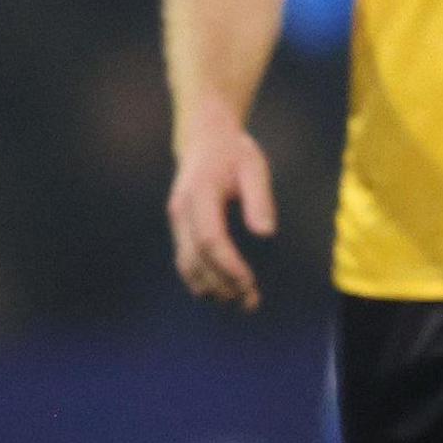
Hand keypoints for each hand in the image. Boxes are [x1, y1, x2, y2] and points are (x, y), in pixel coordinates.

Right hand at [167, 116, 275, 309]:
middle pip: (197, 256)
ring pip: (187, 262)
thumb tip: (265, 233)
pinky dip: (200, 278)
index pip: (210, 238)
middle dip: (223, 282)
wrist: (204, 139)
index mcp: (199, 194)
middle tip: (250, 302)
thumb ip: (259, 199)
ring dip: (211, 286)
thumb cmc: (234, 152)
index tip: (249, 282)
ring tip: (240, 303)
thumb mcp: (255, 167)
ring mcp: (176, 219)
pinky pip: (185, 258)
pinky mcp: (179, 226)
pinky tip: (219, 292)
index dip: (228, 264)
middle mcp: (181, 210)